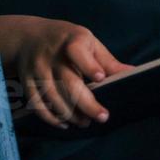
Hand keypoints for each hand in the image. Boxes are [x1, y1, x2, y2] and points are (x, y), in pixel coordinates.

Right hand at [0, 15, 132, 129]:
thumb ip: (107, 61)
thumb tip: (133, 74)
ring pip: (53, 97)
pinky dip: (51, 117)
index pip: (77, 51)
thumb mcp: (88, 42)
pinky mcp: (26, 81)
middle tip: (102, 117)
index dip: (88, 65)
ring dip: (70, 113)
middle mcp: (52, 55)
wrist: (28, 37)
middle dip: (86, 103)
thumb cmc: (66, 40)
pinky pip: (37, 104)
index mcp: (71, 41)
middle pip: (68, 82)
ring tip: (85, 122)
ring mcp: (37, 69)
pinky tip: (65, 123)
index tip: (100, 78)